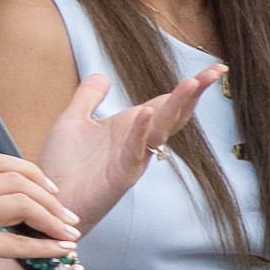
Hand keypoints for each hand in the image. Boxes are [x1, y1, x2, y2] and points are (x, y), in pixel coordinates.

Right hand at [0, 152, 75, 269]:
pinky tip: (60, 250)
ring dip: (53, 219)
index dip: (29, 171)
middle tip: (67, 214)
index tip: (49, 189)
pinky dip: (45, 246)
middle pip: (15, 179)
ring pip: (22, 204)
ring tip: (68, 232)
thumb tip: (7, 205)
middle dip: (49, 197)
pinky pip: (18, 241)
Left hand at [24, 64, 207, 241]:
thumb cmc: (62, 167)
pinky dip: (141, 131)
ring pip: (161, 129)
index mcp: (131, 127)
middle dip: (195, 92)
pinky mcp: (121, 175)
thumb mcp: (73, 120)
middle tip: (217, 70)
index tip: (216, 68)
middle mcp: (138, 141)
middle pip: (174, 113)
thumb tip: (103, 76)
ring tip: (192, 82)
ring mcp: (133, 159)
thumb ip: (88, 97)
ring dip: (177, 106)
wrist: (52, 201)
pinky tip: (146, 111)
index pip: (167, 102)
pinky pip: (134, 150)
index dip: (191, 86)